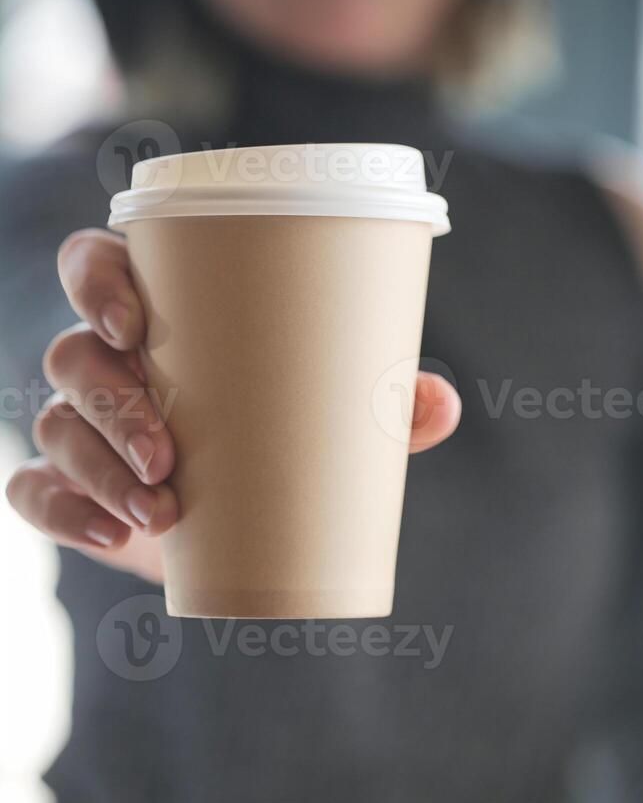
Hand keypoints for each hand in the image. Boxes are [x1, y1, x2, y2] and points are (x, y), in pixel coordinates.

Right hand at [6, 229, 460, 584]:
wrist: (239, 515)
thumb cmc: (280, 434)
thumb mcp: (327, 415)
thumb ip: (378, 404)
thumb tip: (441, 402)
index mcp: (155, 316)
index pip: (93, 267)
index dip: (95, 282)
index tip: (136, 324)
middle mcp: (107, 364)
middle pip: (74, 355)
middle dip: (113, 404)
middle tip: (169, 455)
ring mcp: (81, 427)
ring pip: (55, 425)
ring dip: (98, 468)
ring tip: (160, 512)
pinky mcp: (72, 490)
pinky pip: (32, 492)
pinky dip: (62, 512)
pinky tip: (110, 536)